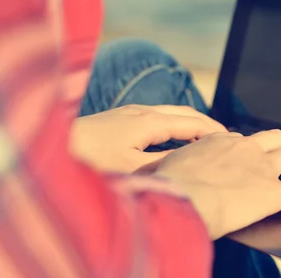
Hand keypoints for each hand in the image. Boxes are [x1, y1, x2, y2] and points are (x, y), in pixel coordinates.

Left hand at [70, 104, 226, 173]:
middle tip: (224, 137)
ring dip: (189, 122)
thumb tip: (191, 161)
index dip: (212, 131)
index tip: (231, 140)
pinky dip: (173, 123)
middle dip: (205, 123)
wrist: (50, 147)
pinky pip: (156, 116)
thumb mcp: (132, 168)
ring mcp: (128, 112)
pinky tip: (171, 136)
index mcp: (149, 121)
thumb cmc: (90, 160)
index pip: (191, 122)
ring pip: (169, 112)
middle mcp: (141, 111)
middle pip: (183, 112)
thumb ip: (164, 163)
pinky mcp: (118, 118)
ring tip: (204, 136)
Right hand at [155, 130, 280, 239]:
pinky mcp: (274, 192)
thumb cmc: (167, 188)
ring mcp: (261, 168)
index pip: (242, 140)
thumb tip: (172, 173)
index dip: (250, 150)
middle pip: (274, 138)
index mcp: (220, 142)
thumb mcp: (168, 169)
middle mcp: (244, 149)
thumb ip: (179, 167)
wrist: (178, 200)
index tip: (250, 159)